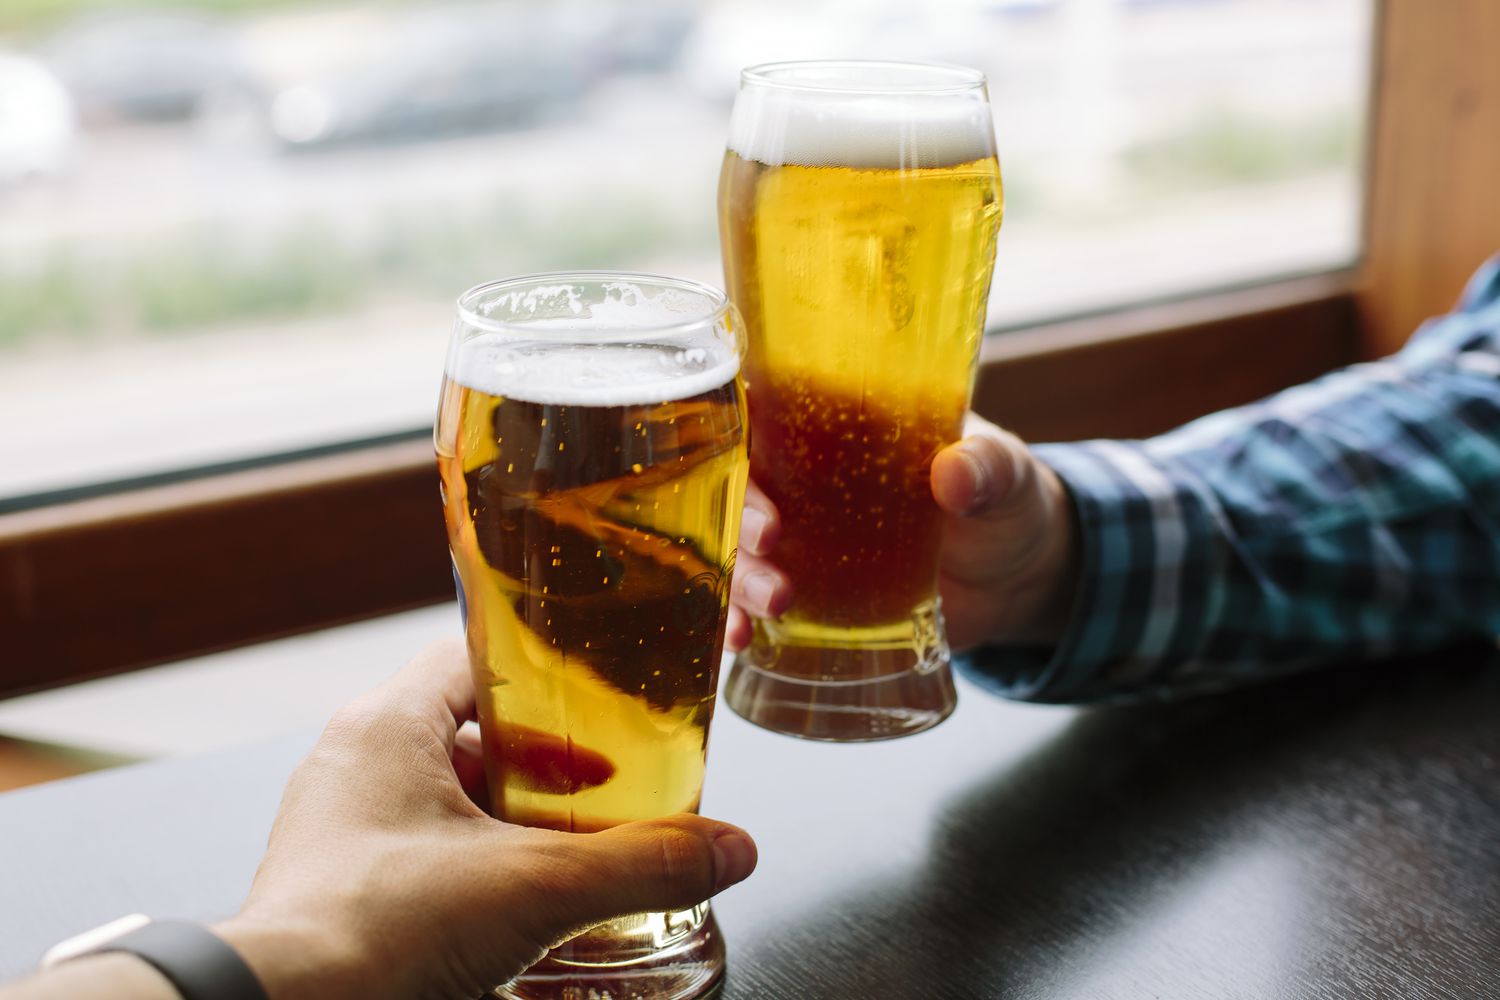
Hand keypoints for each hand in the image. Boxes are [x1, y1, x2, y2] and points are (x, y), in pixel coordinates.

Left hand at [215, 640, 757, 999]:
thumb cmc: (374, 932)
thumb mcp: (534, 888)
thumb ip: (641, 863)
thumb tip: (727, 849)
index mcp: (389, 724)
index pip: (477, 653)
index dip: (546, 674)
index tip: (598, 701)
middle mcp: (354, 760)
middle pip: (468, 727)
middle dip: (540, 760)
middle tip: (599, 786)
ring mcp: (339, 823)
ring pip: (442, 792)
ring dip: (507, 815)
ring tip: (566, 849)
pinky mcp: (336, 881)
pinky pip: (416, 845)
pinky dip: (470, 861)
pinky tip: (512, 902)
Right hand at [728, 413, 1078, 651]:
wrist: (1018, 579)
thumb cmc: (1005, 500)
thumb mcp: (1004, 473)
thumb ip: (985, 468)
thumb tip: (954, 474)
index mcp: (840, 428)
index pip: (763, 411)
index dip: (738, 430)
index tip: (745, 458)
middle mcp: (805, 482)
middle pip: (742, 487)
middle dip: (740, 514)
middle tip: (768, 540)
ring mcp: (803, 543)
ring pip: (741, 550)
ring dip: (740, 575)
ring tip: (772, 603)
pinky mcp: (811, 597)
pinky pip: (757, 605)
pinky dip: (739, 620)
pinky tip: (738, 640)